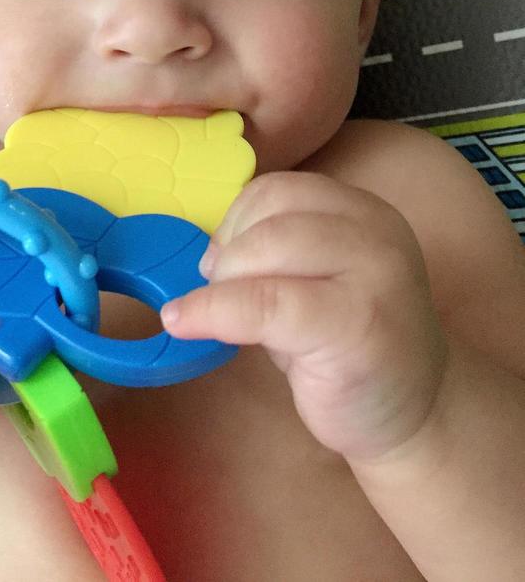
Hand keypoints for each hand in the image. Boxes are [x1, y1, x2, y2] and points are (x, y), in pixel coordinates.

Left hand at [161, 171, 447, 462]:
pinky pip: (266, 304)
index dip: (235, 221)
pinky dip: (213, 312)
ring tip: (220, 314)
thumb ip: (273, 252)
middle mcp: (376, 231)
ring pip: (268, 248)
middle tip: (220, 293)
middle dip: (228, 253)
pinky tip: (187, 324)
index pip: (278, 189)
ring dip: (223, 282)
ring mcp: (374, 274)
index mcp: (361, 212)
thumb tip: (207, 252)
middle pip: (271, 213)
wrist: (415, 414)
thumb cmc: (348, 348)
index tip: (222, 260)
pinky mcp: (358, 324)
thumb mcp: (313, 281)